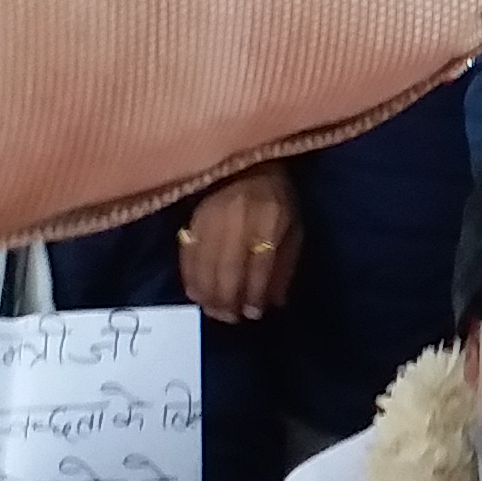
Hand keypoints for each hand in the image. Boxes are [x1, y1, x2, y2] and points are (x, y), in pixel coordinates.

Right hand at [177, 168, 303, 322]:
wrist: (247, 162)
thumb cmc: (276, 198)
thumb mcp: (293, 227)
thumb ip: (285, 265)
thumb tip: (274, 303)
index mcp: (270, 219)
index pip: (260, 265)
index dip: (255, 293)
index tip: (253, 313)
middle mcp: (239, 218)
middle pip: (228, 268)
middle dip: (228, 299)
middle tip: (229, 318)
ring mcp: (213, 216)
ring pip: (205, 264)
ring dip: (207, 293)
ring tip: (212, 310)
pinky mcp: (194, 217)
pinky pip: (187, 253)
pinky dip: (189, 276)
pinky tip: (194, 293)